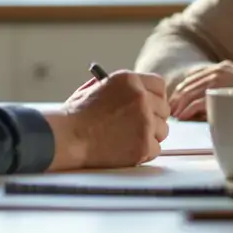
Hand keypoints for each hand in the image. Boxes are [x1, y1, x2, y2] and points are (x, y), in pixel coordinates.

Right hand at [43, 70, 169, 170]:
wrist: (67, 137)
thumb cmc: (76, 115)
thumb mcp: (95, 87)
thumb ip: (119, 88)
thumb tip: (136, 91)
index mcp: (129, 80)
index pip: (159, 85)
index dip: (156, 96)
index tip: (153, 104)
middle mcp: (140, 98)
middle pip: (164, 109)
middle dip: (154, 117)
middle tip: (140, 125)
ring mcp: (144, 122)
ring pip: (162, 130)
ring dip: (150, 135)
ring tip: (128, 138)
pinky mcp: (143, 144)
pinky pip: (156, 149)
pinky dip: (144, 152)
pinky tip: (127, 149)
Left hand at [168, 61, 232, 120]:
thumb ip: (221, 91)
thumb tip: (202, 106)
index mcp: (220, 68)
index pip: (193, 78)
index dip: (181, 91)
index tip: (176, 102)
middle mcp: (217, 70)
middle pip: (188, 84)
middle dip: (178, 99)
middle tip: (171, 111)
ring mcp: (219, 78)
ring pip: (190, 92)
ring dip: (180, 105)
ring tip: (175, 116)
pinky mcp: (222, 90)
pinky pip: (198, 100)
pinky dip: (188, 110)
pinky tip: (183, 116)